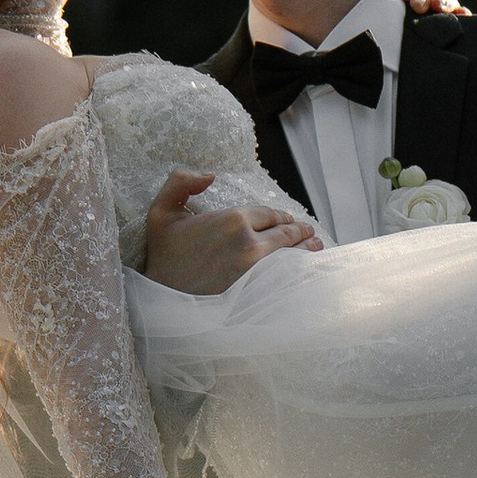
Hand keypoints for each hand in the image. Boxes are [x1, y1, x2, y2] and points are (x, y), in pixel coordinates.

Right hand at [140, 168, 322, 290]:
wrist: (163, 302)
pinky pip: (290, 278)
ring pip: (292, 255)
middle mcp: (250, 242)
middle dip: (299, 231)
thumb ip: (179, 182)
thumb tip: (209, 175)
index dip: (280, 216)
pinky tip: (307, 272)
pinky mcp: (262, 292)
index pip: (268, 213)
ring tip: (316, 247)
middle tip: (309, 232)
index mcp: (232, 219)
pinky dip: (301, 273)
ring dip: (307, 250)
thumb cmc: (163, 259)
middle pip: (285, 233)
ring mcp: (260, 270)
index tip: (288, 220)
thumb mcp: (160, 213)